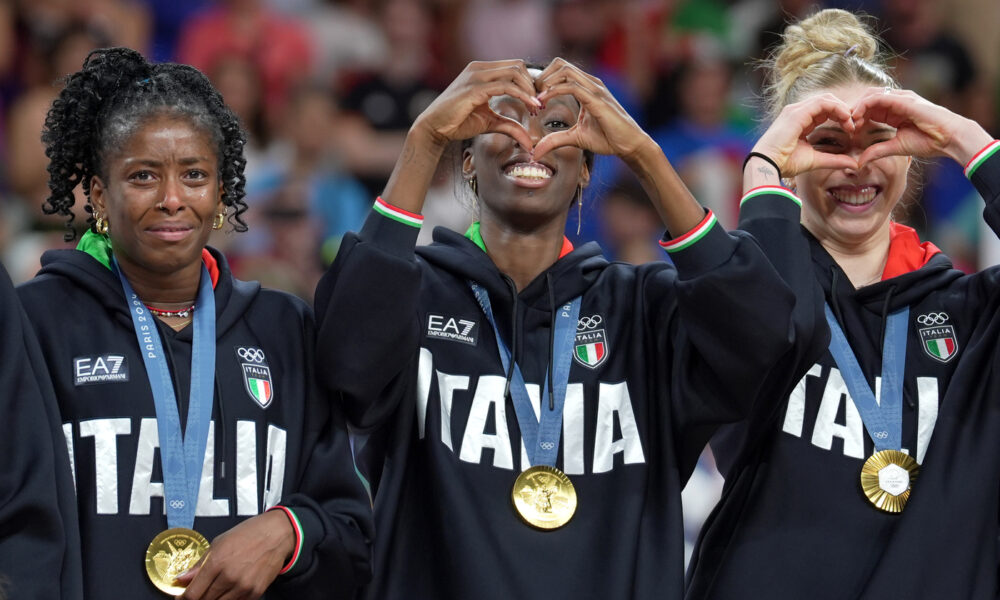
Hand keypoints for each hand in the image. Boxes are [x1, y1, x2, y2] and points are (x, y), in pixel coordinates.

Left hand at [174, 510, 295, 599]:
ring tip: (214, 590)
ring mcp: (243, 587)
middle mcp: (229, 577)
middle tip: (198, 593)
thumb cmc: (248, 535)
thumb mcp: (219, 543)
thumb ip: (199, 564)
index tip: (182, 597)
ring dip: (213, 599)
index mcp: (217, 562)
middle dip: (198, 598)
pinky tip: (229, 590)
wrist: (276, 534)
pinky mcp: (255, 593)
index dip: (183, 598)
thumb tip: (181, 579)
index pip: (193, 593)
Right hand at [411, 59, 539, 151]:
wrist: (434, 128)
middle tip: (539, 104)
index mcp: (482, 71)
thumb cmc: (458, 122)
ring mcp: (476, 76)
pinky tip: (530, 107)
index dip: (530, 82)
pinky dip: (522, 96)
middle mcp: (479, 68)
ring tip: (536, 107)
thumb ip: (509, 125)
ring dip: (530, 90)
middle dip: (533, 85)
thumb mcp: (490, 122)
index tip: (538, 102)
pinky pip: (506, 86)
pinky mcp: (474, 88)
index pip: (514, 67)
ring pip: (514, 72)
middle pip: (518, 65)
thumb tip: (529, 141)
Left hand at [532, 58, 653, 162]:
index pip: (560, 70)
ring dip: (546, 83)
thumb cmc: (607, 138)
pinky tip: (543, 103)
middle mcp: (590, 83)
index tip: (532, 99)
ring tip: (536, 100)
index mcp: (585, 87)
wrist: (629, 144)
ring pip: (565, 70)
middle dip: (541, 78)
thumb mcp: (575, 138)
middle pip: (560, 64)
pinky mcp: (597, 99)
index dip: (542, 81)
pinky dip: (553, 92)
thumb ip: (555, 140)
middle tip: (531, 97)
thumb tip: (535, 151)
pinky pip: (572, 87)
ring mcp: (595, 89)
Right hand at [752, 93, 859, 177]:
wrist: (768, 164)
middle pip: (827, 101)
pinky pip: (823, 103)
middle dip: (843, 111)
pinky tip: (845, 119)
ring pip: (827, 99)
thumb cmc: (785, 163)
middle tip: (854, 125)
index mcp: (800, 121)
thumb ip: (834, 160)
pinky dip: (837, 108)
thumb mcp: (816, 160)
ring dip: (842, 109)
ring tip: (851, 123)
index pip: (824, 111)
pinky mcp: (798, 112)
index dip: (841, 117)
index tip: (851, 131)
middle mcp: (797, 112)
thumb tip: (854, 164)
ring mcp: (796, 110)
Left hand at [852, 88, 992, 165]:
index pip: (869, 108)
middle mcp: (897, 101)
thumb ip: (877, 151)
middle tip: (845, 125)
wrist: (949, 138)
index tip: (849, 131)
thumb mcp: (896, 147)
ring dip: (856, 108)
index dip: (856, 117)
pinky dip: (864, 106)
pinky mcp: (903, 99)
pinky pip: (878, 97)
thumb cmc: (928, 141)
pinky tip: (857, 118)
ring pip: (870, 95)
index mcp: (894, 111)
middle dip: (853, 111)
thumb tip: (859, 162)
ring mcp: (900, 98)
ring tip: (850, 122)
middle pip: (867, 99)